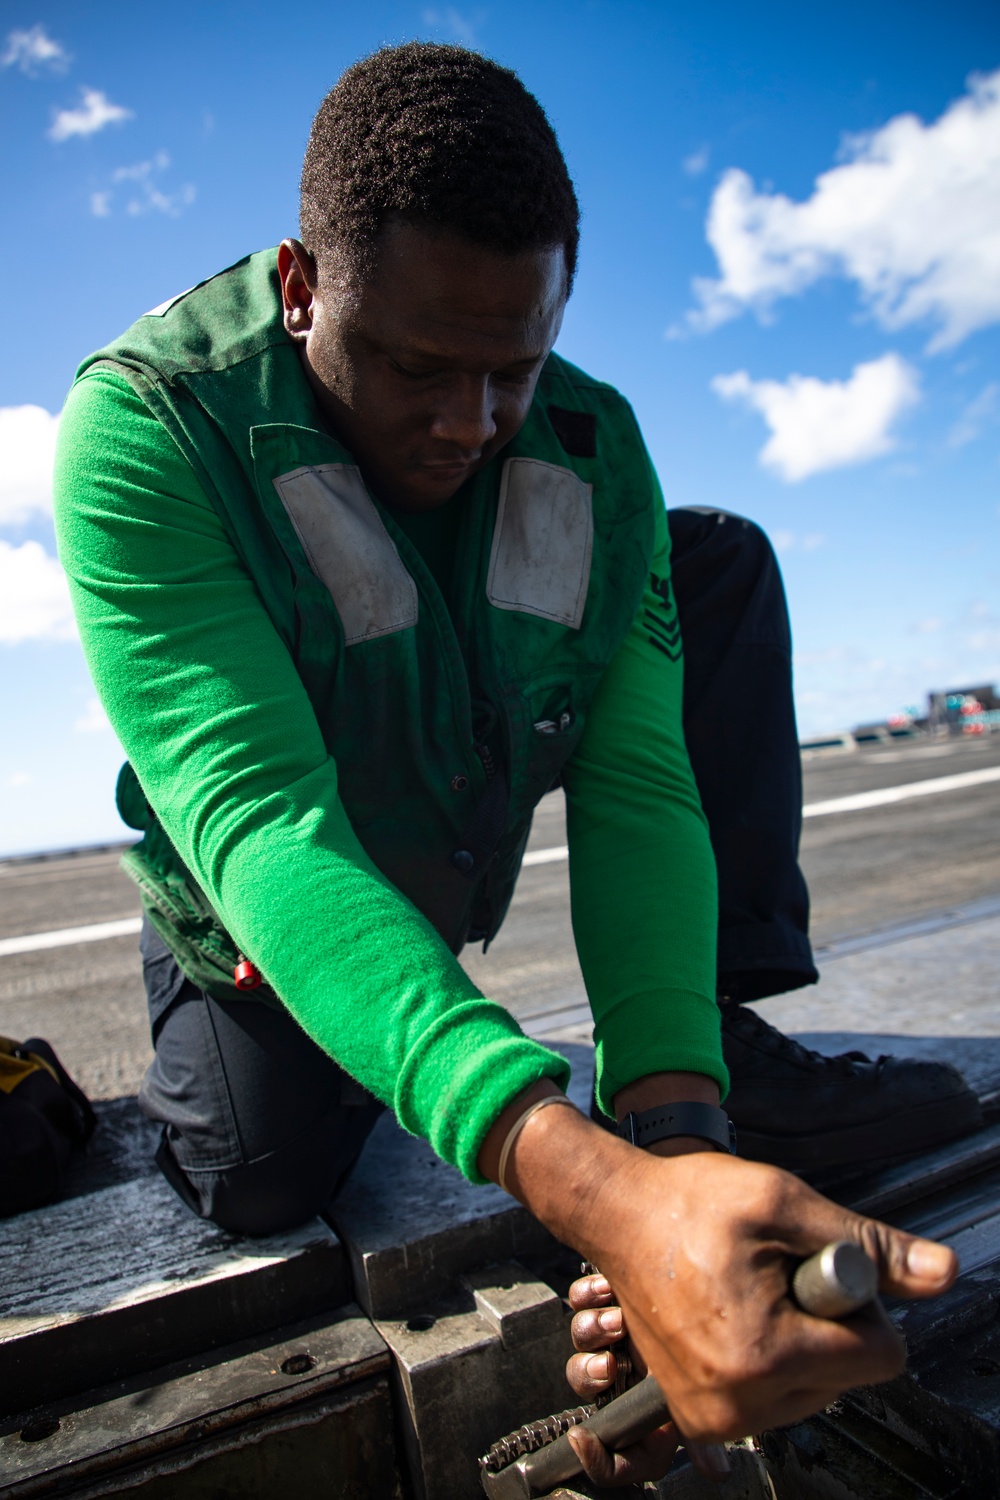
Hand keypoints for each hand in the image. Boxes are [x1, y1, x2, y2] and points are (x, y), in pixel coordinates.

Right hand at [481, 1096, 956, 1447]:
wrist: (616, 1216)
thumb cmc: (688, 1202)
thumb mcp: (783, 1202)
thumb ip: (867, 1243)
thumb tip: (940, 1274)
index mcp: (764, 1355)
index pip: (881, 1357)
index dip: (861, 1301)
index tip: (812, 1264)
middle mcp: (739, 1403)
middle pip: (849, 1378)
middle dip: (828, 1323)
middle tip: (774, 1273)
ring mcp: (717, 1418)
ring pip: (815, 1392)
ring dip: (801, 1342)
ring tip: (751, 1292)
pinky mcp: (701, 1420)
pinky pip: (775, 1401)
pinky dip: (771, 1359)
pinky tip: (736, 1315)